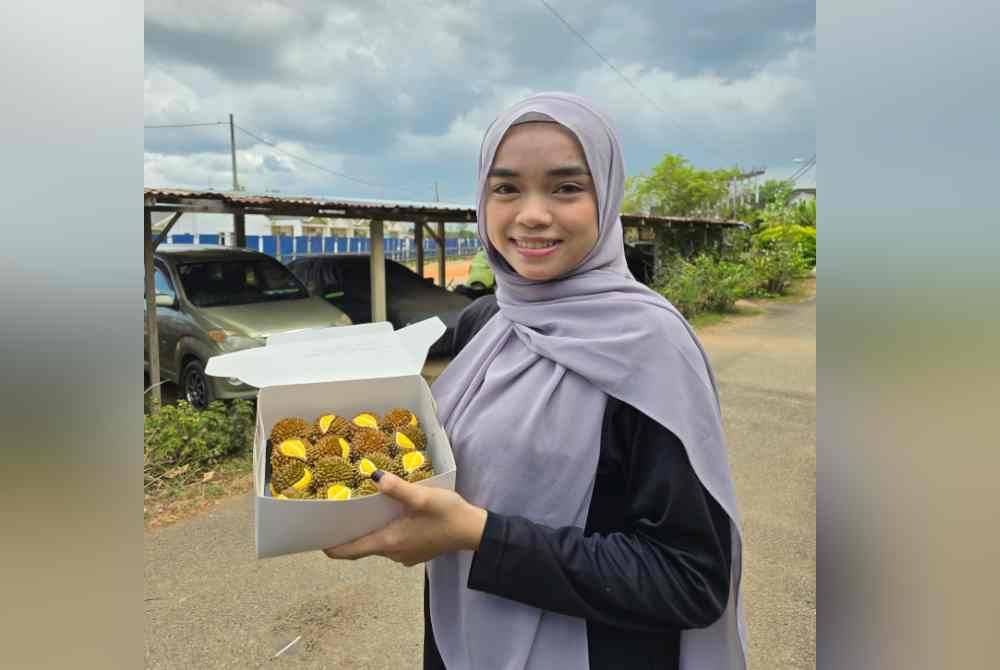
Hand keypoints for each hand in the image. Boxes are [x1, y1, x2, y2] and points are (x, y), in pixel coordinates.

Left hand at [322, 471, 487, 566]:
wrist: (473, 531)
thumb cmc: (447, 514)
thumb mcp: (422, 497)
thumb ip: (397, 488)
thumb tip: (373, 476)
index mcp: (389, 542)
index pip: (350, 551)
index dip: (331, 546)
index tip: (316, 536)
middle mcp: (393, 553)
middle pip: (361, 547)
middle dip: (348, 533)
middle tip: (336, 514)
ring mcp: (405, 555)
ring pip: (378, 544)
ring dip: (369, 530)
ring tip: (361, 510)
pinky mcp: (416, 552)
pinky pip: (392, 543)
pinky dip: (385, 532)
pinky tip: (390, 516)